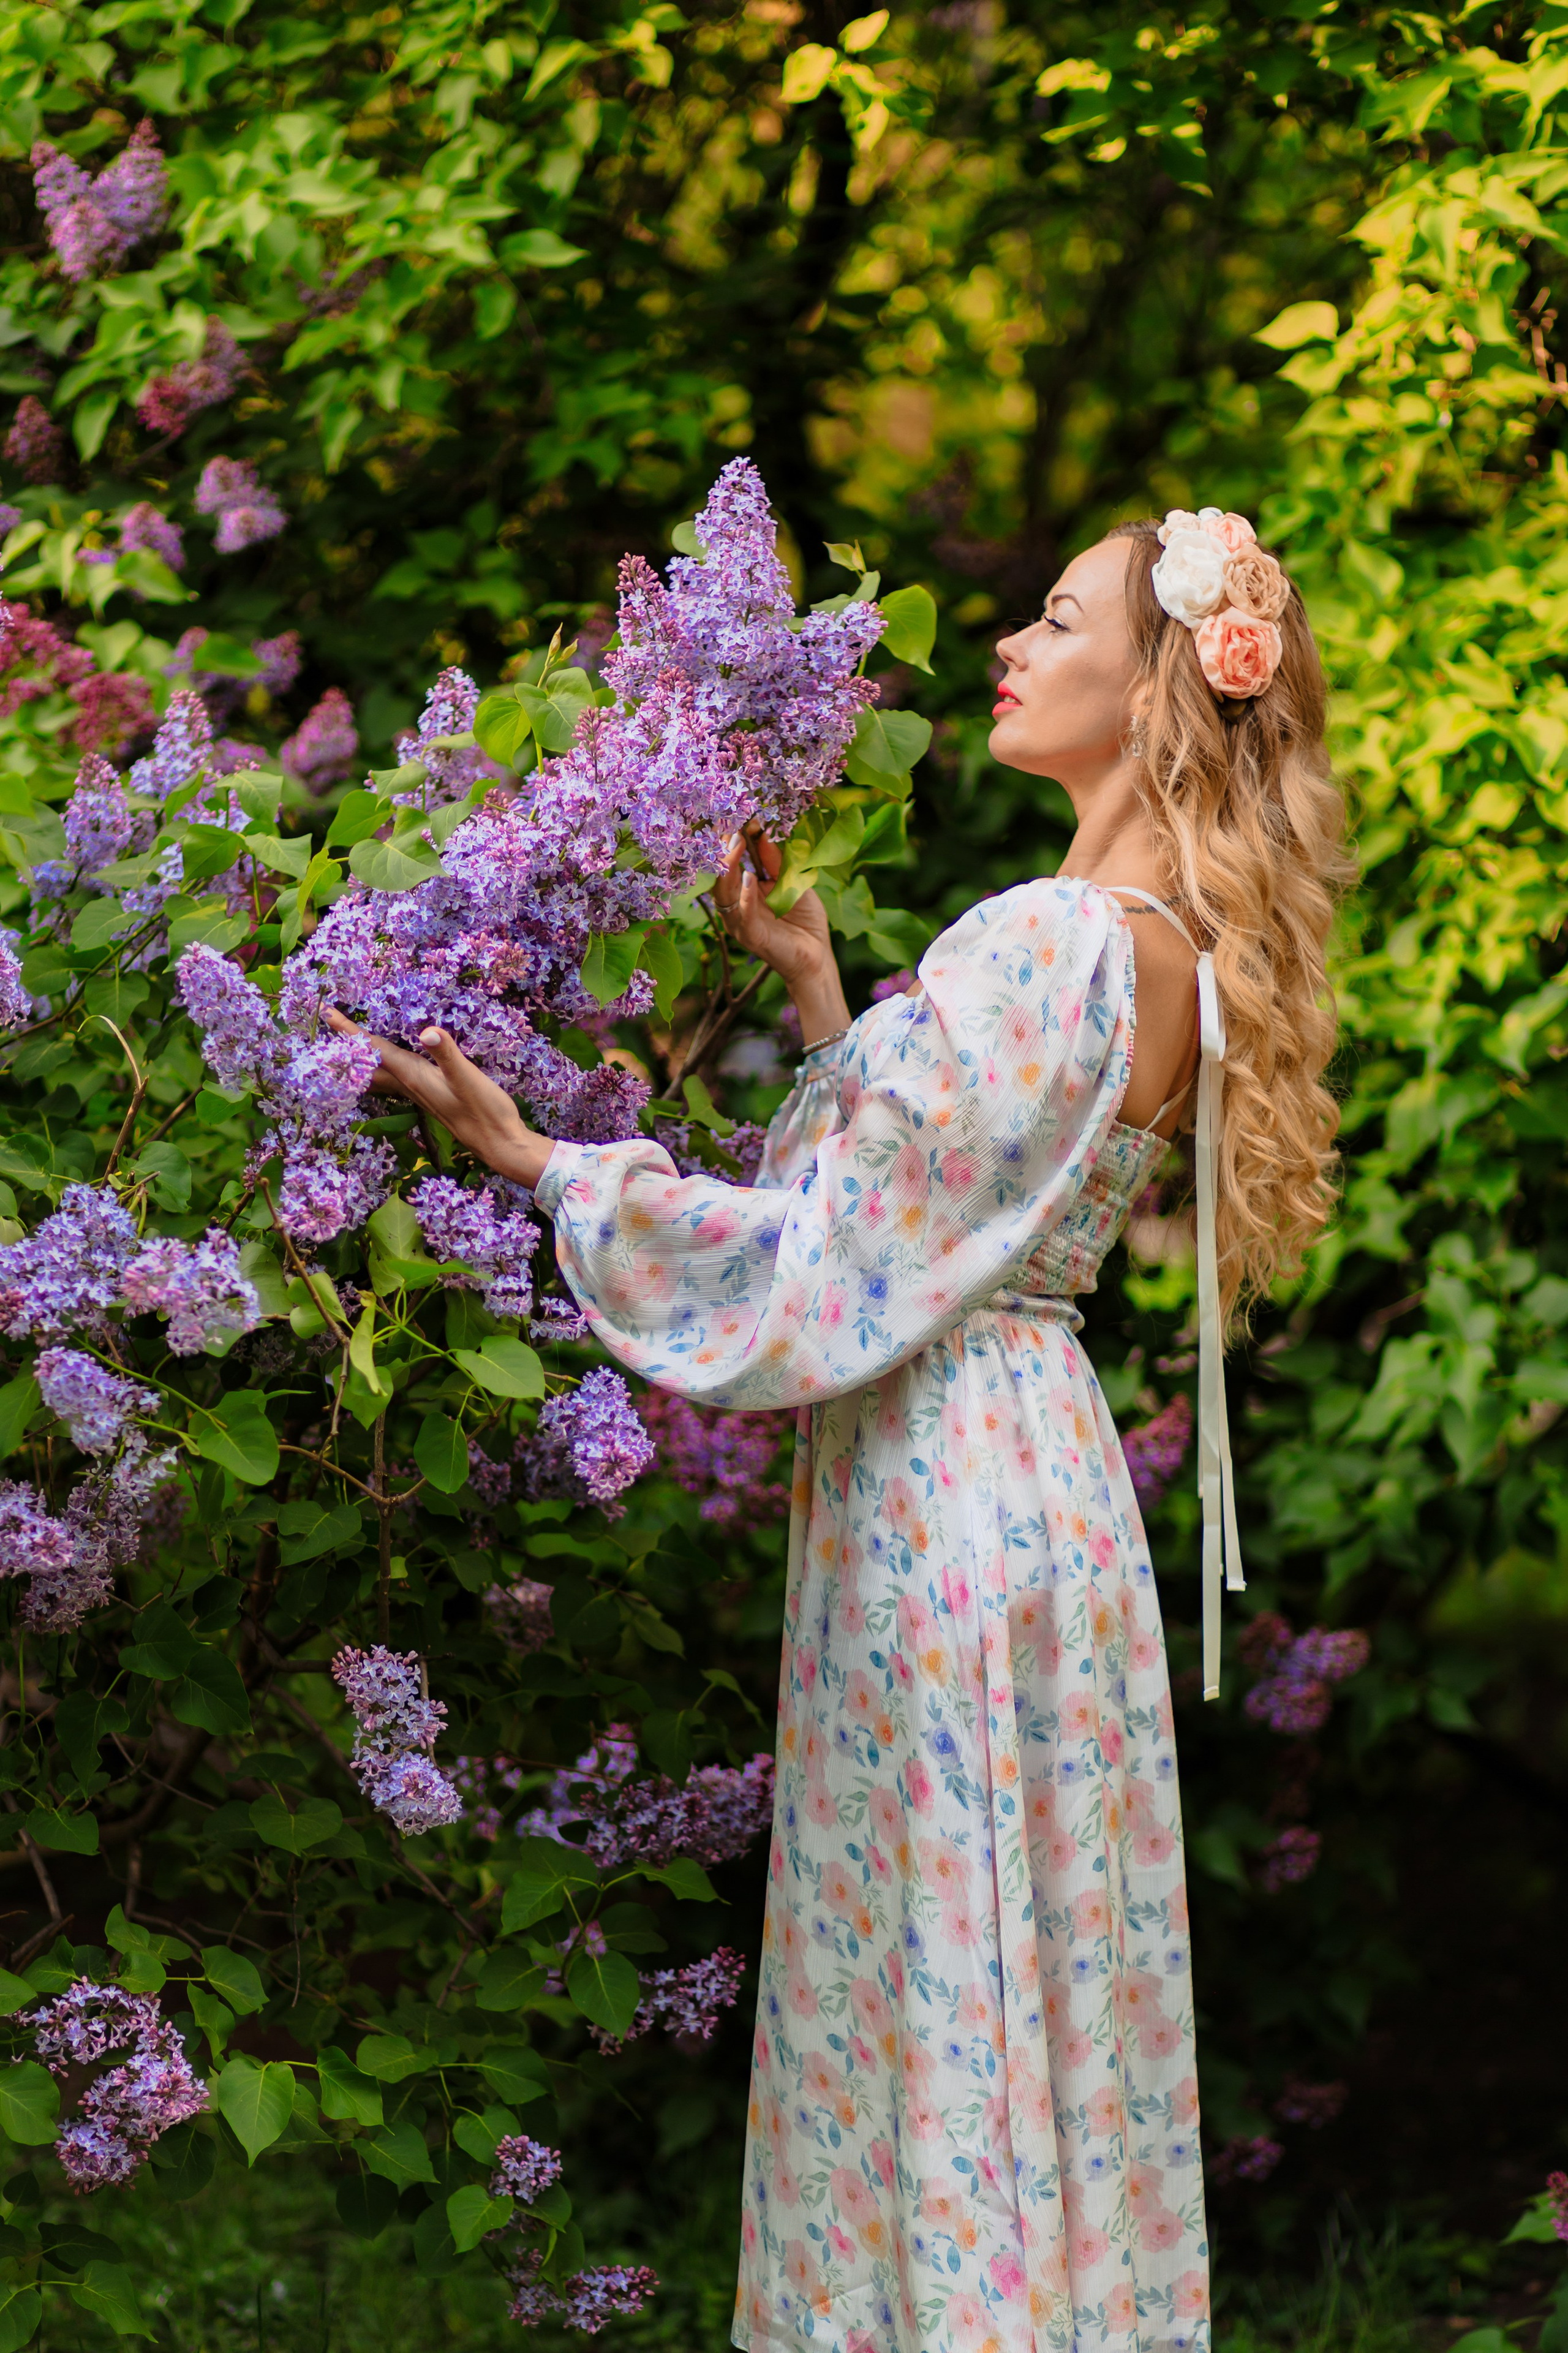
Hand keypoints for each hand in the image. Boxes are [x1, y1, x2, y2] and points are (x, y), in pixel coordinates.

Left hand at [326, 1011, 554, 1189]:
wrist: (499, 1143)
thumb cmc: (486, 1111)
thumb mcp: (468, 1078)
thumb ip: (447, 1054)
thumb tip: (426, 1031)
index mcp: (413, 1077)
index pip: (374, 1050)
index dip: (350, 1031)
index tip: (327, 1012)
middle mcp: (410, 1086)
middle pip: (369, 1063)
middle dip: (347, 1045)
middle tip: (328, 1024)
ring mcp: (419, 1093)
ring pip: (379, 1075)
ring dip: (361, 1061)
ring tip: (345, 1049)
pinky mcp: (431, 1097)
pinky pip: (395, 1080)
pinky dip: (382, 1070)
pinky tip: (386, 1070)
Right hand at [714, 828, 849, 1044]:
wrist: (817, 957)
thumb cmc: (805, 921)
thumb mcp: (793, 882)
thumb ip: (777, 862)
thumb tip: (762, 833)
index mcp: (745, 891)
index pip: (733, 862)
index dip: (734, 840)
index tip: (739, 816)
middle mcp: (737, 905)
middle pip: (721, 874)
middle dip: (724, 849)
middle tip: (730, 825)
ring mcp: (740, 921)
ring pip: (724, 892)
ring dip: (729, 867)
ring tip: (736, 844)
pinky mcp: (750, 936)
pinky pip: (741, 915)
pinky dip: (744, 897)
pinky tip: (750, 879)